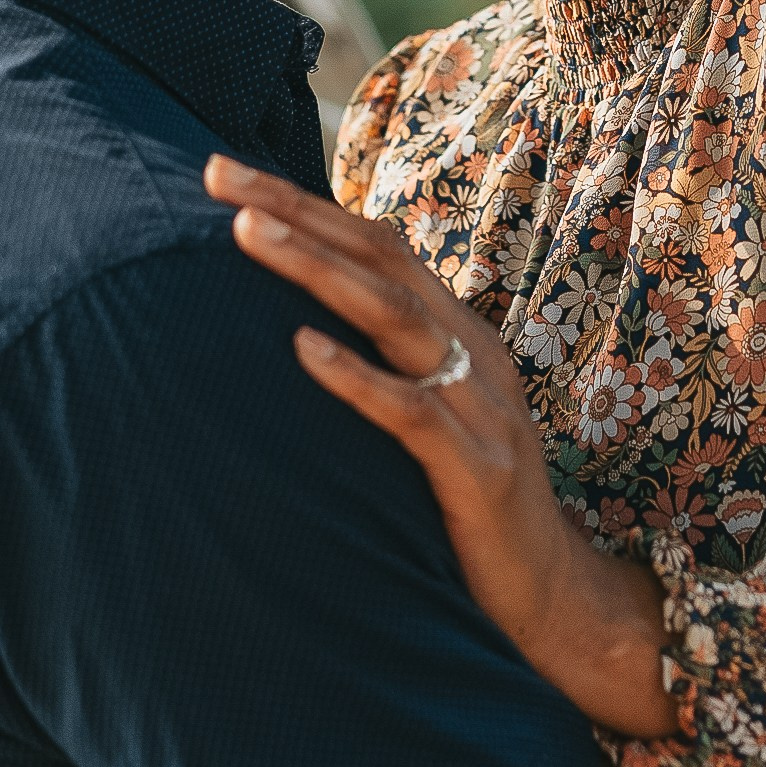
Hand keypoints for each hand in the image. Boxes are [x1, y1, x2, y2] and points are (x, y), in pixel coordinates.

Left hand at [203, 160, 676, 738]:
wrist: (548, 594)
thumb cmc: (464, 506)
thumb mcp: (422, 418)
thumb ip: (379, 366)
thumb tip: (284, 330)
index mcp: (455, 331)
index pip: (374, 244)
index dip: (303, 203)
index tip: (222, 172)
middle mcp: (470, 350)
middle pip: (378, 258)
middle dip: (294, 211)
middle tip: (217, 176)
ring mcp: (478, 404)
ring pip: (391, 315)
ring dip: (316, 268)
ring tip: (249, 234)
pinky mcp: (476, 466)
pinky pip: (409, 410)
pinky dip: (354, 376)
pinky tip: (301, 349)